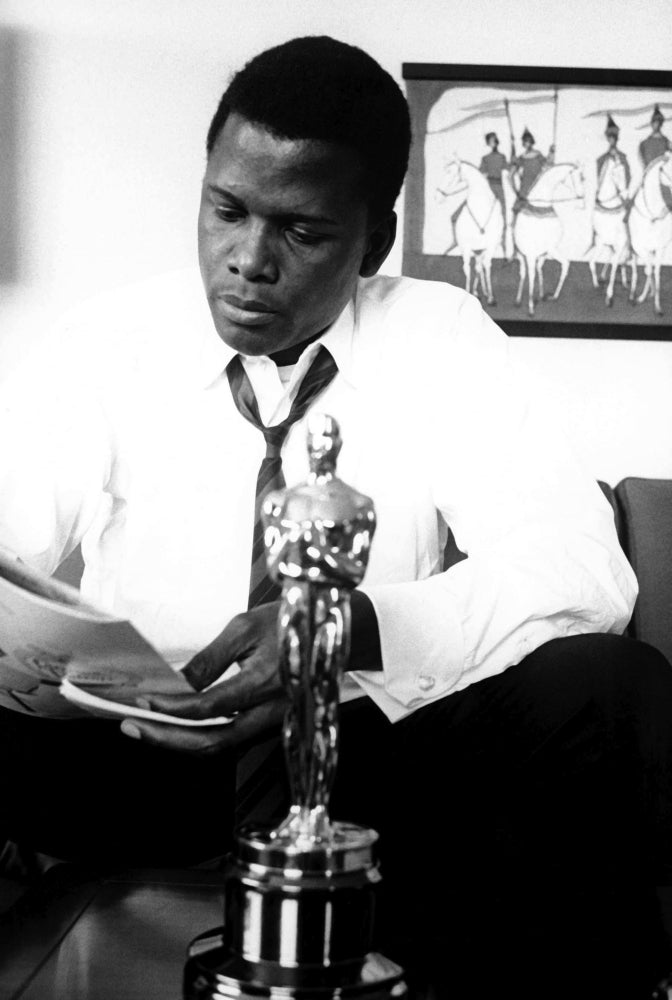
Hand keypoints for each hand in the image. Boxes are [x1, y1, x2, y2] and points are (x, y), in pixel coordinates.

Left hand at [120, 602, 286, 754]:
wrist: (332, 633)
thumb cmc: (292, 622)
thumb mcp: (246, 627)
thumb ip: (211, 658)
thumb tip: (178, 682)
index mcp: (263, 683)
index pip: (209, 707)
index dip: (172, 708)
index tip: (144, 701)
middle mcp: (268, 712)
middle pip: (212, 741)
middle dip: (166, 739)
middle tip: (132, 726)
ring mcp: (270, 722)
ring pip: (219, 746)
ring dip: (179, 742)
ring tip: (147, 728)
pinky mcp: (268, 723)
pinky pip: (229, 738)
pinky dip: (198, 736)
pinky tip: (176, 726)